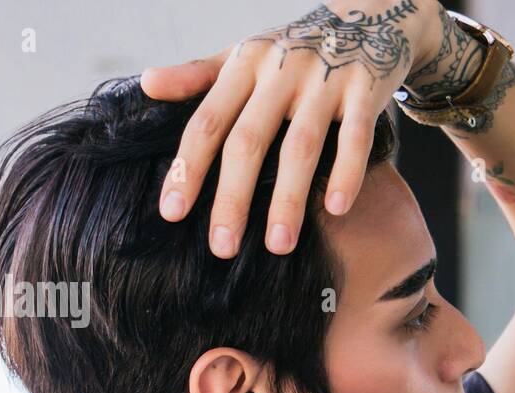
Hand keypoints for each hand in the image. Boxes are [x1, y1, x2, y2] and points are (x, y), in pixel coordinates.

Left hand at [140, 1, 443, 256]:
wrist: (367, 13)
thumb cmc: (293, 48)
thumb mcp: (243, 54)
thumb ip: (198, 75)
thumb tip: (147, 85)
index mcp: (244, 65)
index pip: (207, 121)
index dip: (188, 168)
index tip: (172, 213)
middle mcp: (280, 70)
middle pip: (249, 141)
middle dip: (233, 197)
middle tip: (222, 247)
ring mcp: (324, 80)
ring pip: (301, 145)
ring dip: (289, 199)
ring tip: (278, 246)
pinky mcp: (365, 91)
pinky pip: (356, 137)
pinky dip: (347, 173)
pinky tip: (335, 210)